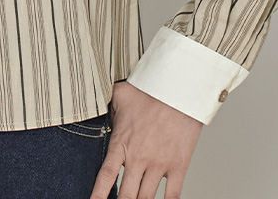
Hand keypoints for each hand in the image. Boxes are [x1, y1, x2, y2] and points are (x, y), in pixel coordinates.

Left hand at [89, 81, 202, 198]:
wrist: (179, 90)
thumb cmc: (151, 90)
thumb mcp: (121, 94)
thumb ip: (110, 107)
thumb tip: (104, 108)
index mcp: (122, 143)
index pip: (106, 176)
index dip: (98, 194)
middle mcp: (138, 158)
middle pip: (126, 196)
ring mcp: (159, 164)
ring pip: (146, 198)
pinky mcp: (178, 166)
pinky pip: (172, 195)